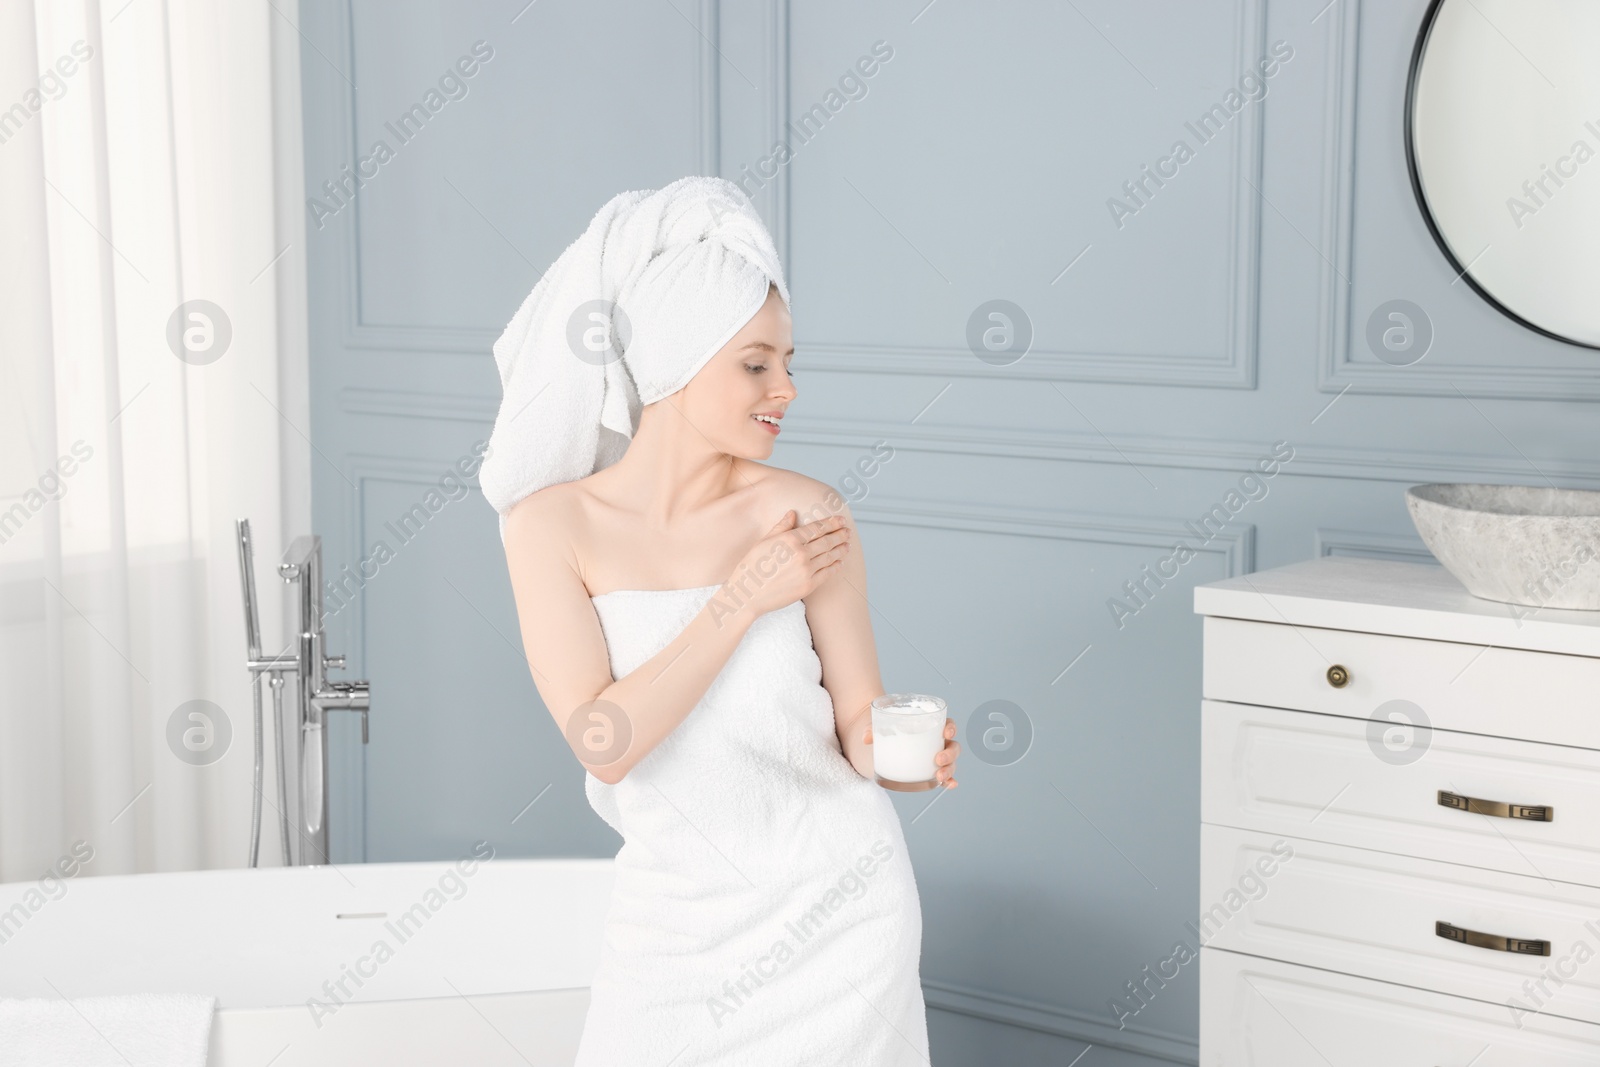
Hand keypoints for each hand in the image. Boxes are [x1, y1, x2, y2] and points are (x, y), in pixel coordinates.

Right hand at [725, 509, 850, 617]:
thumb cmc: (752, 566)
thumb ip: (781, 527)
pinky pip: (827, 573)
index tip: (840, 520)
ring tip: (847, 545)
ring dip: (841, 549)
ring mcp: (806, 571)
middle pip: (827, 541)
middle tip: (848, 531)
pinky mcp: (808, 586)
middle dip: (840, 535)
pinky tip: (839, 562)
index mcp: (790, 539)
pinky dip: (835, 566)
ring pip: (830, 557)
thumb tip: (793, 513)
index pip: (817, 528)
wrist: (748, 595)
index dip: (832, 523)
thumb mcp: (764, 542)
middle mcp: (801, 553)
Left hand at [862, 716, 960, 787]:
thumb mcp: (879, 728)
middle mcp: (937, 742)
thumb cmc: (886, 730)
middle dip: (949, 753)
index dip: (951, 728)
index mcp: (930, 726)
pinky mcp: (930, 771)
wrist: (881, 744)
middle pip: (952, 746)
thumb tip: (866, 738)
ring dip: (949, 769)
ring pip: (951, 762)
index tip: (946, 733)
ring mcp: (936, 757)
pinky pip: (945, 776)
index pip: (947, 724)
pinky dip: (949, 781)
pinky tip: (950, 785)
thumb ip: (872, 730)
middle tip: (938, 759)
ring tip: (939, 775)